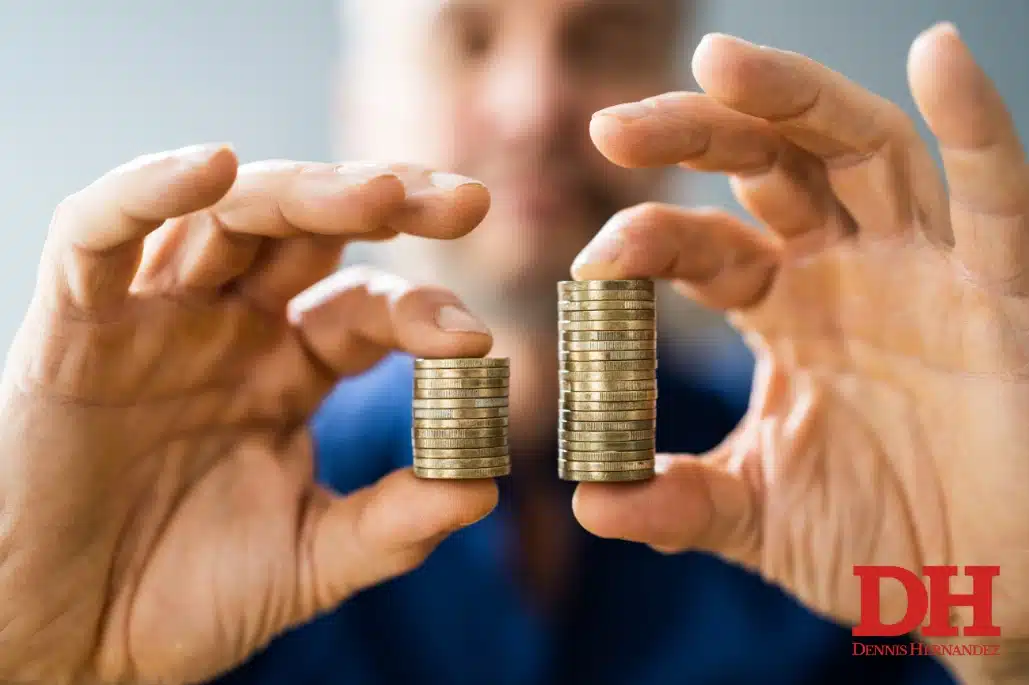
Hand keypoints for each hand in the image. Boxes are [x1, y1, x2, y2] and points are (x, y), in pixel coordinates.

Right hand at [0, 150, 498, 683]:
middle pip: (312, 229)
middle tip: (468, 200)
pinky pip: (98, 234)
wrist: (70, 646)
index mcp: (289, 369)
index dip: (423, 308)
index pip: (367, 305)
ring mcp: (156, 319)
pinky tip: (213, 166)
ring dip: (301, 189)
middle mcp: (230, 327)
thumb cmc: (182, 600)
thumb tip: (484, 489)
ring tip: (375, 192)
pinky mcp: (75, 326)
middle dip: (387, 202)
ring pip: (225, 214)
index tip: (476, 340)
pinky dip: (147, 191)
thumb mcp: (308, 560)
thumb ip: (392, 525)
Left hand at [572, 24, 1028, 683]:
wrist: (977, 592)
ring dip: (795, 99)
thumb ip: (675, 501)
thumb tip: (589, 502)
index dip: (646, 239)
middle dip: (693, 134)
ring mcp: (924, 272)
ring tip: (718, 61)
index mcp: (782, 309)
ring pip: (862, 152)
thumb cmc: (875, 542)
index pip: (701, 246)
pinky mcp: (1002, 294)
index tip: (591, 264)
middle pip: (769, 165)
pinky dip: (975, 124)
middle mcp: (846, 271)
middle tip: (610, 126)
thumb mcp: (756, 515)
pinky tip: (939, 56)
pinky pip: (997, 197)